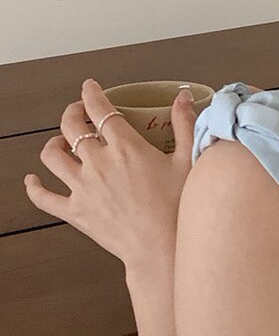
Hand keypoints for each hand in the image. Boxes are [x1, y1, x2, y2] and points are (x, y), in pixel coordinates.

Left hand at [23, 78, 197, 274]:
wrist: (161, 247)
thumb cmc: (177, 207)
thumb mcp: (188, 160)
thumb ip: (184, 124)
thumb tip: (182, 97)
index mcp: (126, 147)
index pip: (101, 109)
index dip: (92, 94)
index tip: (90, 87)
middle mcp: (98, 163)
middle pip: (72, 127)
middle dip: (72, 112)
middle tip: (78, 111)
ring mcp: (82, 187)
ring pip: (52, 156)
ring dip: (53, 143)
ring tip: (61, 141)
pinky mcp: (75, 211)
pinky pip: (43, 197)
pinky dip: (34, 186)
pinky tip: (33, 180)